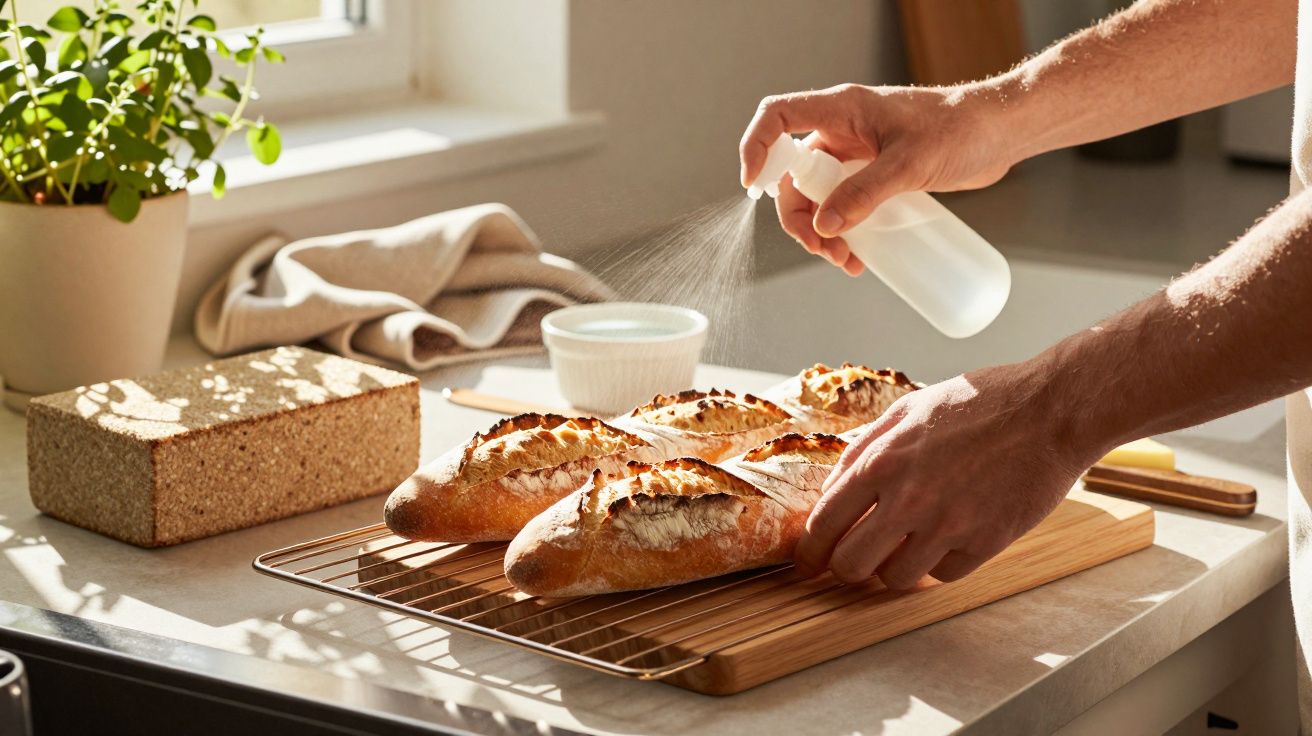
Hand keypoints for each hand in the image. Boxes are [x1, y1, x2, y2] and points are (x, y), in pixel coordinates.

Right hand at [739, 83, 1017, 274]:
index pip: (778, 118)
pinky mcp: (876, 176)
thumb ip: (866, 193)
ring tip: (847, 261)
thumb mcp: (910, 163)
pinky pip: (845, 206)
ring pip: (818, 197)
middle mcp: (843, 131)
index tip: (752, 186)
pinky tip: (862, 257)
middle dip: (799, 217)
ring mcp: (859, 155)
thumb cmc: (961, 130)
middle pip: (794, 174)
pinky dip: (845, 233)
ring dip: (821, 233)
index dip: (756, 148)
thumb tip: (826, 226)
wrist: (1001, 133)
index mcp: (842, 110)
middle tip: (823, 248)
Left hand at [794, 364, 1097, 588]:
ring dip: (894, 568)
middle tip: (853, 563)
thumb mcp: (910, 408)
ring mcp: (948, 525)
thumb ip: (866, 447)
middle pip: (852, 565)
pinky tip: (947, 538)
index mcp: (881, 462)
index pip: (824, 524)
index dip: (810, 551)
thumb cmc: (982, 402)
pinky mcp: (985, 543)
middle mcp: (908, 499)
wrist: (1051, 410)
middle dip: (846, 569)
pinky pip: (944, 575)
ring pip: (896, 579)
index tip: (807, 562)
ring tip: (906, 546)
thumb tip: (834, 485)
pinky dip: (939, 564)